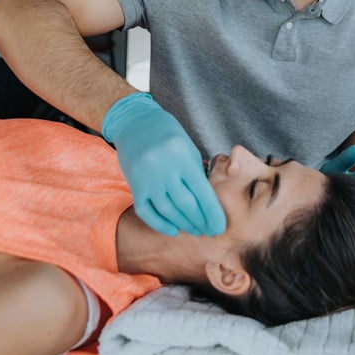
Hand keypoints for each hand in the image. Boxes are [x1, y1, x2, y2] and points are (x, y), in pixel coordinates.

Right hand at [102, 93, 224, 236]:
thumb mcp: (188, 149)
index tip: (220, 227)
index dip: (212, 213)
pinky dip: (160, 224)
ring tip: (194, 231)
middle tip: (209, 231)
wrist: (136, 123)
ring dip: (183, 224)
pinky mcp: (134, 185)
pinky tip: (173, 230)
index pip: (202, 191)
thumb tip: (209, 205)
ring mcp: (147, 177)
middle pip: (186, 204)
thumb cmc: (169, 136)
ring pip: (167, 210)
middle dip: (200, 222)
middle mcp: (164, 167)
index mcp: (183, 156)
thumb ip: (197, 174)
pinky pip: (146, 212)